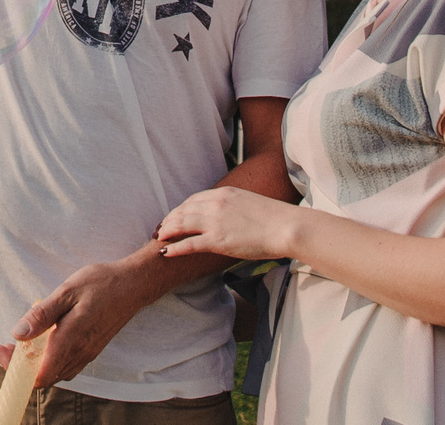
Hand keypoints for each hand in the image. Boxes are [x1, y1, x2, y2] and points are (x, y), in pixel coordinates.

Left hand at [0, 260, 148, 387]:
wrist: (133, 285)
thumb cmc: (101, 284)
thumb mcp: (67, 291)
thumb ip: (42, 315)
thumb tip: (18, 333)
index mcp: (72, 340)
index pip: (39, 374)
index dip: (15, 369)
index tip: (0, 350)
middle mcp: (80, 353)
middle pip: (44, 376)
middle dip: (20, 365)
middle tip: (4, 345)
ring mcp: (87, 354)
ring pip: (55, 372)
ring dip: (34, 363)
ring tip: (20, 344)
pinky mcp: (91, 349)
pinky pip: (66, 365)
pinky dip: (49, 359)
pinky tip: (43, 341)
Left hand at [156, 187, 297, 263]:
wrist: (286, 227)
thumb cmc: (274, 219)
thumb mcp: (249, 203)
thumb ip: (234, 207)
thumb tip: (230, 215)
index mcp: (224, 193)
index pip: (193, 200)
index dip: (180, 209)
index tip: (173, 216)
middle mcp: (215, 204)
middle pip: (183, 210)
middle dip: (169, 220)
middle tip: (160, 229)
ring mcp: (215, 222)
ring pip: (182, 224)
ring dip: (167, 231)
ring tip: (159, 238)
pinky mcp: (217, 240)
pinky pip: (189, 243)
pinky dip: (174, 247)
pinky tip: (166, 252)